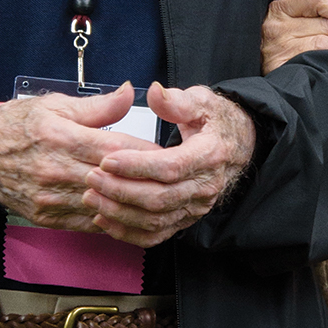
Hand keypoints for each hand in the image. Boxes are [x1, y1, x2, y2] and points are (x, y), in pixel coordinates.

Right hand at [0, 84, 161, 231]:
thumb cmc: (19, 124)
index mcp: (61, 138)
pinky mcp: (46, 217)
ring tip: (154, 199)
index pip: (114, 150)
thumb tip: (129, 93)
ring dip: (129, 204)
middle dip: (143, 180)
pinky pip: (86, 223)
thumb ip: (98, 106)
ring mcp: (51, 198)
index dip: (145, 153)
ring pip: (102, 207)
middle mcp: (56, 170)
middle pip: (113, 180)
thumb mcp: (57, 105)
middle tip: (169, 179)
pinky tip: (126, 213)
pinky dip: (109, 219)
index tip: (166, 153)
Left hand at [81, 82, 256, 246]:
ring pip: (155, 220)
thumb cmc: (214, 122)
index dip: (137, 166)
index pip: (170, 166)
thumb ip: (177, 100)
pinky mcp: (185, 219)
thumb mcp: (202, 101)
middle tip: (91, 178)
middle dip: (121, 190)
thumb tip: (156, 93)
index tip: (107, 160)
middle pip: (159, 198)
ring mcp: (195, 207)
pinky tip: (104, 219)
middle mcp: (205, 186)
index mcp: (209, 155)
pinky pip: (155, 235)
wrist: (236, 146)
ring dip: (120, 213)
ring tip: (91, 197)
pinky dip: (128, 232)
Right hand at [260, 0, 327, 73]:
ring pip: (323, 45)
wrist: (265, 82)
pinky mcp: (280, 69)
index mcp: (282, 8)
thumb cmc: (290, 42)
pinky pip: (315, 63)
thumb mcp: (304, 18)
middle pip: (325, 24)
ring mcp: (277, 49)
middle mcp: (277, 26)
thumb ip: (326, 1)